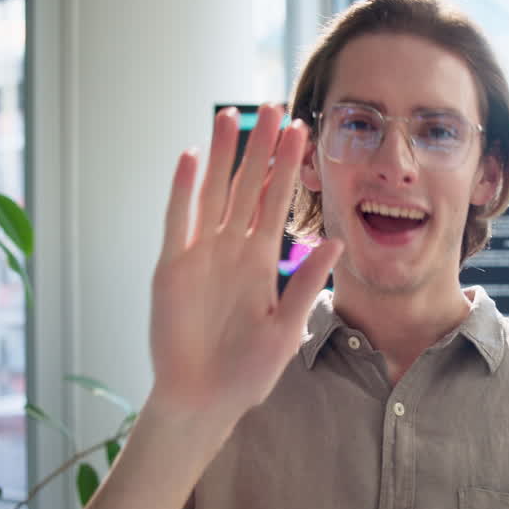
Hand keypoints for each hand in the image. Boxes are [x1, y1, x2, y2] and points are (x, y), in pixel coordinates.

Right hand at [147, 105, 342, 424]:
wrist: (203, 401)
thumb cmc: (246, 373)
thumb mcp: (286, 328)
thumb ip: (306, 283)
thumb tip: (337, 241)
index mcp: (262, 263)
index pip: (277, 203)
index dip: (288, 168)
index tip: (303, 131)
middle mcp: (231, 252)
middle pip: (246, 187)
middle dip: (259, 149)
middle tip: (272, 107)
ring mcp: (200, 257)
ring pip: (212, 194)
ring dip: (220, 156)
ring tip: (230, 117)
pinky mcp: (172, 269)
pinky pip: (178, 221)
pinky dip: (183, 191)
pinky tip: (190, 158)